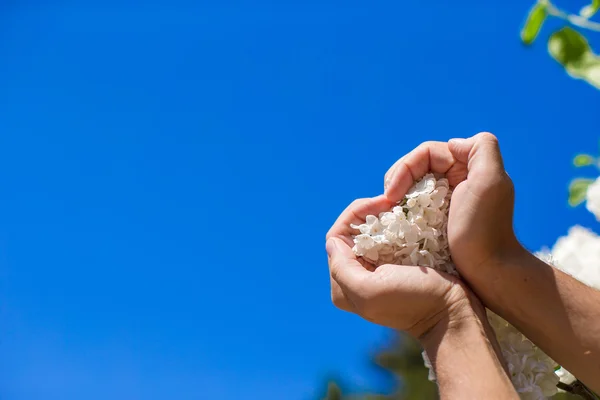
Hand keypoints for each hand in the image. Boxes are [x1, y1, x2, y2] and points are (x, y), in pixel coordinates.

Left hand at [325, 195, 472, 337]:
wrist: (452, 313)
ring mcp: (377, 273)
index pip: (336, 239)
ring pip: (370, 234)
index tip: (380, 204)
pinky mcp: (397, 267)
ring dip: (381, 217)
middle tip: (390, 202)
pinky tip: (405, 218)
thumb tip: (332, 242)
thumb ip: (342, 269)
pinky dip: (394, 225)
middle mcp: (356, 280)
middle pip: (351, 234)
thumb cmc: (412, 301)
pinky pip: (387, 239)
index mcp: (344, 287)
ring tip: (398, 206)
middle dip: (368, 214)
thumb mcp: (369, 289)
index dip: (353, 216)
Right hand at [383, 133, 518, 281]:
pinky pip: (415, 204)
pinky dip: (402, 208)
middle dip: (397, 179)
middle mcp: (460, 179)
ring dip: (397, 194)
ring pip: (414, 184)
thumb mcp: (490, 181)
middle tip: (386, 202)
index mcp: (469, 166)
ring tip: (388, 211)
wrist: (488, 271)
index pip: (426, 153)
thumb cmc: (484, 230)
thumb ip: (481, 148)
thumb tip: (452, 144)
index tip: (391, 194)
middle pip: (417, 166)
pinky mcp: (439, 218)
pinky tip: (396, 219)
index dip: (405, 168)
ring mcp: (449, 199)